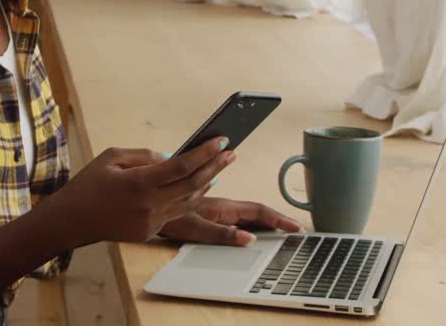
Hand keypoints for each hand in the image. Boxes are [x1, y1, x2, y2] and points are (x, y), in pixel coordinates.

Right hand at [44, 137, 235, 246]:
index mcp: (139, 182)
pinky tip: (197, 187)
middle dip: (216, 166)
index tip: (221, 141)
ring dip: (207, 183)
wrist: (73, 219)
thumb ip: (143, 155)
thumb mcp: (112, 157)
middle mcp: (149, 204)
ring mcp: (151, 221)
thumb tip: (171, 157)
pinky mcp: (149, 232)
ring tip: (219, 167)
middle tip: (230, 153)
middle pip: (193, 184)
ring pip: (189, 201)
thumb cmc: (89, 183)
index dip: (205, 152)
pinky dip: (190, 198)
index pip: (182, 165)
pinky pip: (176, 213)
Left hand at [159, 198, 302, 246]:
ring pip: (246, 213)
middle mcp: (223, 207)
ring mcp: (217, 209)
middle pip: (255, 211)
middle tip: (295, 229)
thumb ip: (223, 234)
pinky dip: (250, 221)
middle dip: (276, 219)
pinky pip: (236, 216)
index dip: (278, 218)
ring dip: (264, 218)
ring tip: (281, 227)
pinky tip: (253, 227)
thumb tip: (249, 239)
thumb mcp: (197, 230)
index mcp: (224, 209)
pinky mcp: (209, 213)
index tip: (296, 226)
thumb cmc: (170, 219)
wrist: (149, 206)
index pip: (258, 211)